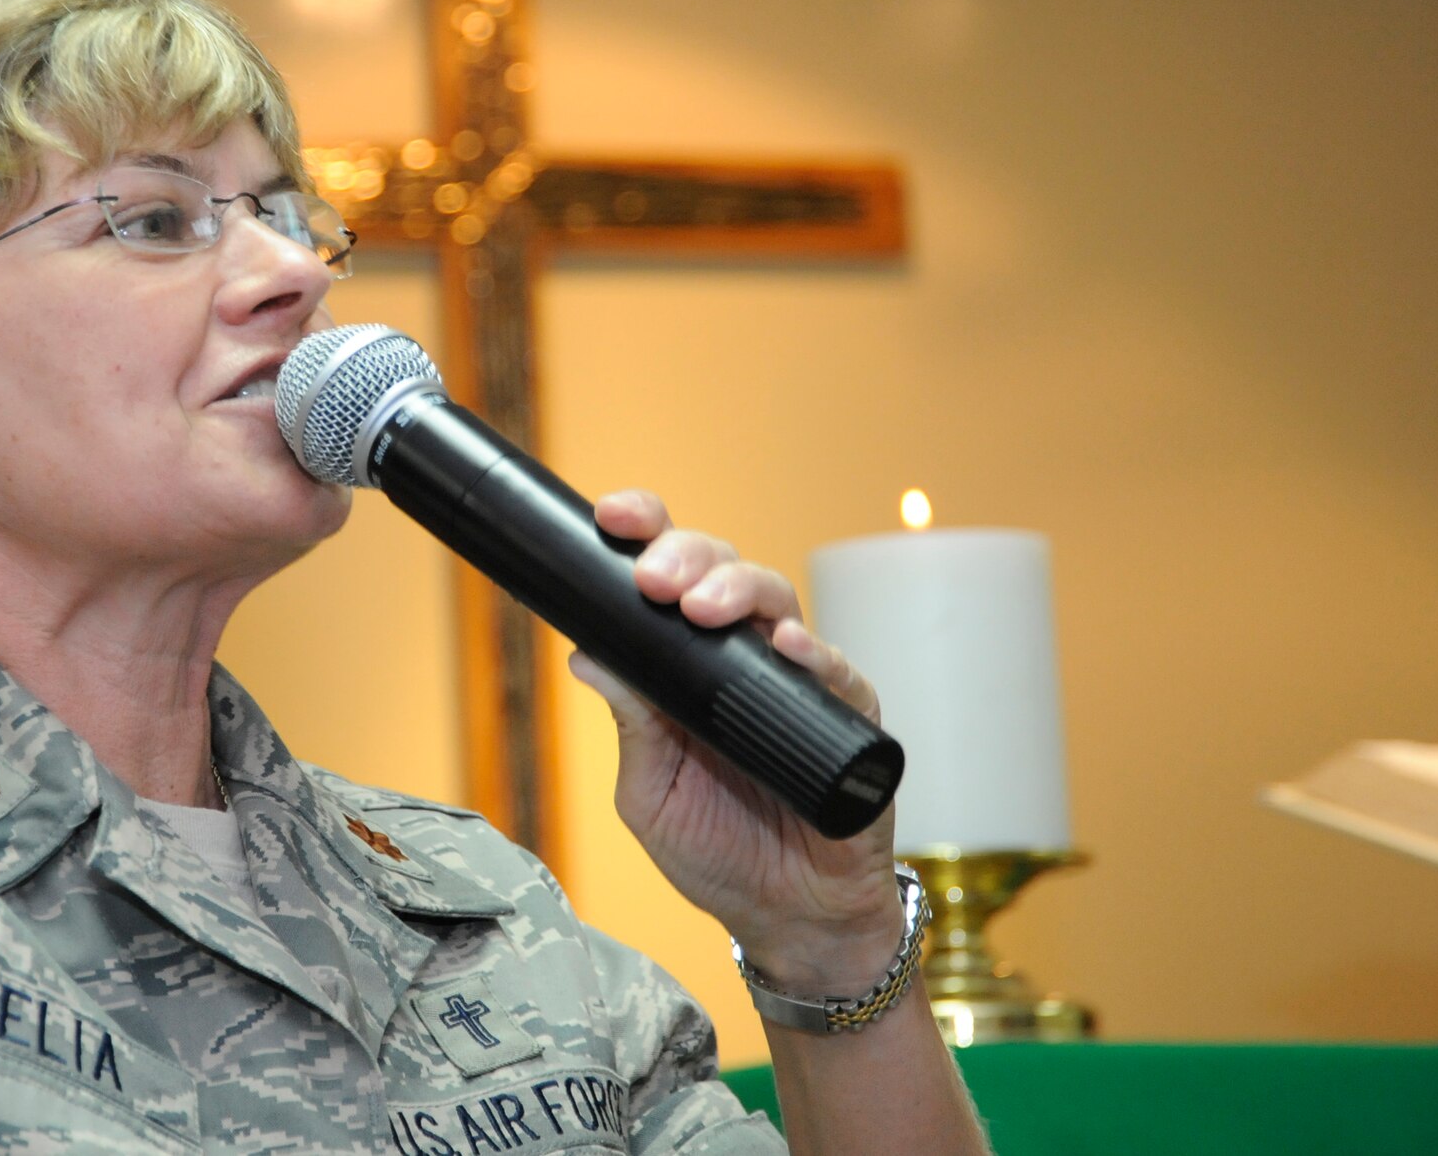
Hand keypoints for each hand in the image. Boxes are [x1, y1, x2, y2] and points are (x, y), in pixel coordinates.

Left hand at [570, 490, 904, 995]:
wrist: (789, 921)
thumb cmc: (718, 851)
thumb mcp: (651, 792)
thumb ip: (629, 724)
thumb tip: (585, 654)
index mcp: (688, 661)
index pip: (669, 576)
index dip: (644, 534)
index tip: (611, 517)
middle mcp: (742, 656)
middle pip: (719, 570)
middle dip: (685, 557)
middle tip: (654, 581)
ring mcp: (799, 680)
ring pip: (777, 601)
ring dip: (738, 590)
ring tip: (704, 607)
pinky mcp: (852, 717)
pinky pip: (838, 671)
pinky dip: (814, 654)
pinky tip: (788, 648)